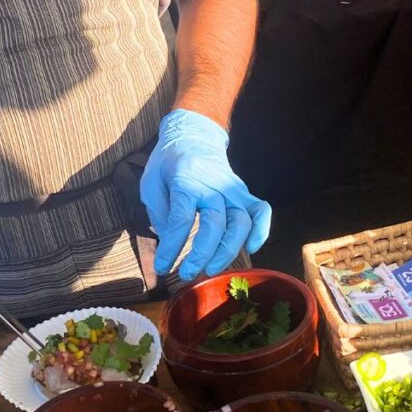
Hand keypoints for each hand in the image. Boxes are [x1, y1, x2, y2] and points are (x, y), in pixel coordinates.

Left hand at [140, 109, 270, 280]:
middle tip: (187, 274)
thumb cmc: (167, 164)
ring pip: (241, 223)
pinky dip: (261, 231)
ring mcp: (233, 189)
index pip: (181, 218)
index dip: (172, 247)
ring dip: (228, 250)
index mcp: (186, 180)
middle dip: (201, 254)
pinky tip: (250, 249)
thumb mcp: (150, 184)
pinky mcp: (244, 193)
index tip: (162, 267)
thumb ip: (160, 212)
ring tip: (211, 269)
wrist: (193, 137)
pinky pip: (260, 211)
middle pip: (215, 224)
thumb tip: (172, 241)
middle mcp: (214, 185)